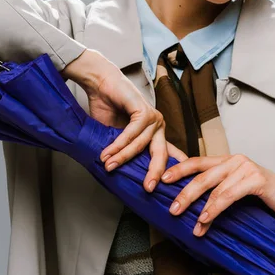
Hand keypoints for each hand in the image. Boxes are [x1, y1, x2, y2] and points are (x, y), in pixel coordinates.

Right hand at [61, 49, 186, 191]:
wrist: (99, 85)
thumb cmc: (106, 110)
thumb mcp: (116, 138)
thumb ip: (123, 152)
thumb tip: (120, 175)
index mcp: (155, 134)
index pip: (168, 156)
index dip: (173, 172)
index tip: (175, 189)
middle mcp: (158, 126)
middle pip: (161, 154)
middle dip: (155, 173)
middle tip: (148, 188)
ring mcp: (153, 118)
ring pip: (141, 144)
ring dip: (122, 157)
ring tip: (109, 166)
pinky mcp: (144, 110)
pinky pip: (133, 132)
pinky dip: (119, 143)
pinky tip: (109, 152)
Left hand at [161, 154, 274, 236]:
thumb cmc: (263, 199)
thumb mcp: (235, 191)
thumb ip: (216, 189)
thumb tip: (188, 201)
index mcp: (226, 161)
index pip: (196, 162)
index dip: (177, 170)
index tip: (160, 180)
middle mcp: (233, 160)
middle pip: (200, 175)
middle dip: (183, 193)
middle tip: (171, 209)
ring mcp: (245, 168)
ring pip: (213, 187)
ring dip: (198, 207)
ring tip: (190, 224)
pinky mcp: (256, 179)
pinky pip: (228, 195)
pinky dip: (215, 208)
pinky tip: (206, 219)